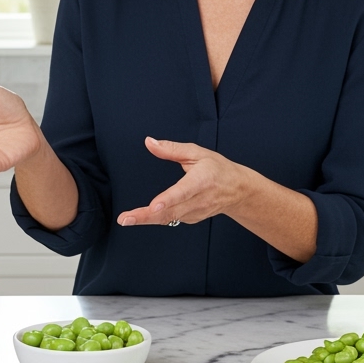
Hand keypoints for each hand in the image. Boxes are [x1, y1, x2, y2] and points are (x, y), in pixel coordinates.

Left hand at [116, 137, 253, 225]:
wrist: (238, 191)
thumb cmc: (218, 169)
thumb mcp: (197, 153)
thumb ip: (172, 149)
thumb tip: (150, 142)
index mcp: (201, 181)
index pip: (183, 192)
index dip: (168, 200)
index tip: (154, 206)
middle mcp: (198, 200)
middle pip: (170, 211)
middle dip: (146, 216)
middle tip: (125, 218)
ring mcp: (195, 212)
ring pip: (168, 218)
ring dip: (146, 220)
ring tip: (126, 219)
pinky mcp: (191, 219)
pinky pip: (171, 219)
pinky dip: (156, 218)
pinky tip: (142, 216)